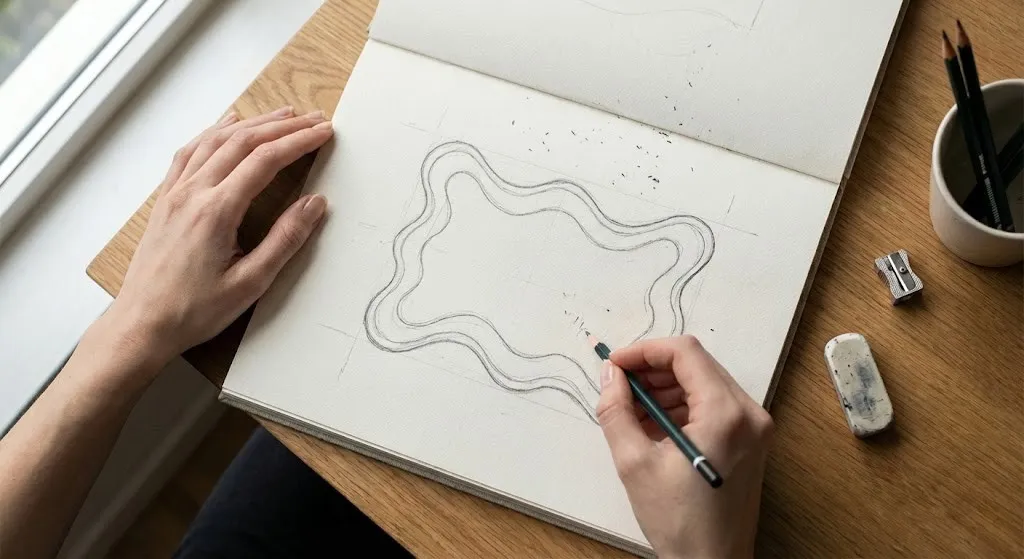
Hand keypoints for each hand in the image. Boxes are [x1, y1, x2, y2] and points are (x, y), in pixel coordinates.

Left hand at [104, 106, 333, 370]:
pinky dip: (213, 132)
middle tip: (312, 119)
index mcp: (216, 212)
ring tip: (281, 116)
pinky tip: (226, 124)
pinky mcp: (165, 200)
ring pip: (215, 140)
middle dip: (282, 126)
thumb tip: (314, 204)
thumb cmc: (193, 311)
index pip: (265, 161)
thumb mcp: (250, 283)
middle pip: (242, 142)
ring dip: (251, 123)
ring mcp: (175, 193)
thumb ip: (285, 240)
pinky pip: (190, 152)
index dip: (298, 142)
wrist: (142, 324)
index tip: (323, 133)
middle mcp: (193, 193)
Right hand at [596, 335, 773, 558]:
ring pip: (704, 383)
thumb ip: (617, 410)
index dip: (644, 351)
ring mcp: (755, 428)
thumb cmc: (680, 523)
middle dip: (653, 370)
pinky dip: (682, 407)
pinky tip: (654, 427)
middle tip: (619, 386)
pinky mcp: (751, 441)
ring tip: (632, 411)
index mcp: (726, 414)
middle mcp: (749, 413)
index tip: (616, 365)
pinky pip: (714, 406)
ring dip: (666, 389)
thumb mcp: (635, 463)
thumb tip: (611, 376)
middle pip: (696, 365)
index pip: (684, 353)